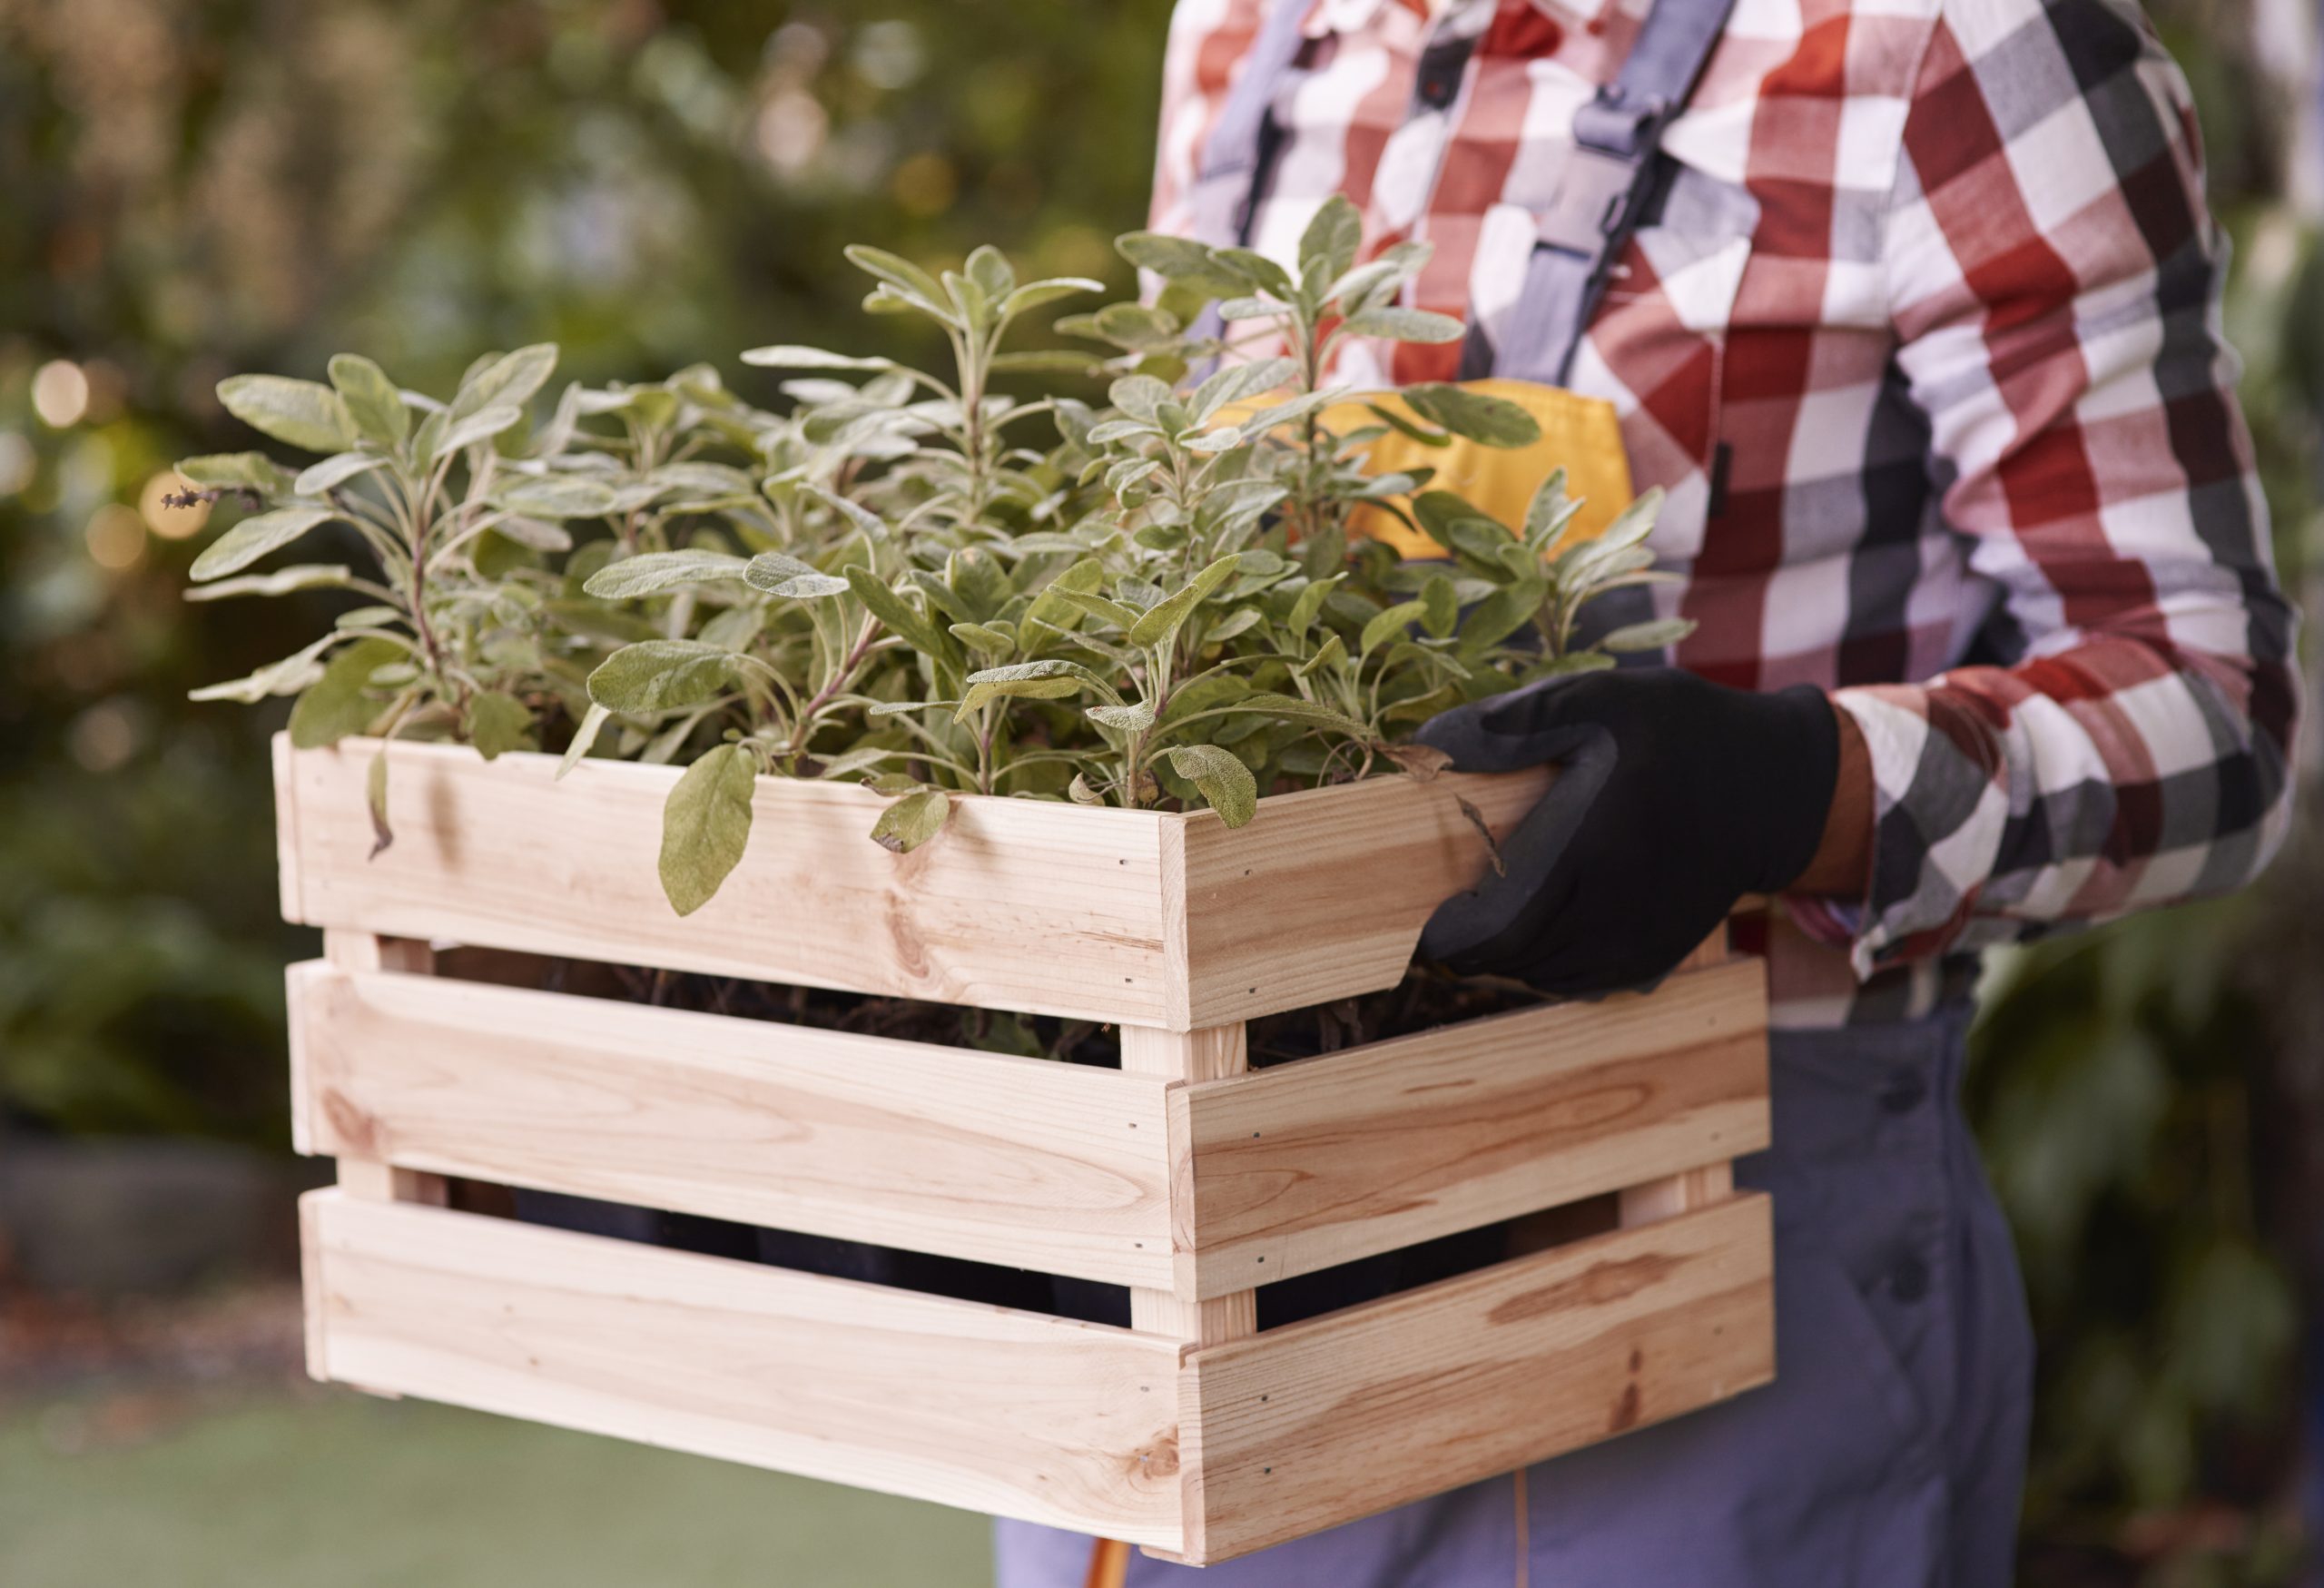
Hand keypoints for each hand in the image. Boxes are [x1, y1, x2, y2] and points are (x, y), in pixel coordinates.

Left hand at [1414, 668, 1840, 995]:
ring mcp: (1641, 940)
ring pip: (1548, 976)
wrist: (1774, 789)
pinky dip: (1548, 969)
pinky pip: (1585, 983)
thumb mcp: (1607, 699)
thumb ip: (1520, 721)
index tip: (1426, 917)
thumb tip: (1438, 740)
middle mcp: (1618, 910)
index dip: (1453, 934)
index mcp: (1595, 848)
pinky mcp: (1659, 954)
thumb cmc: (1685, 735)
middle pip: (1517, 958)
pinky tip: (1535, 937)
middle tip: (1441, 922)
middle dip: (1470, 948)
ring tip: (1482, 927)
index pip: (1502, 927)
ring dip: (1506, 960)